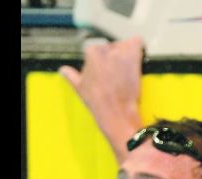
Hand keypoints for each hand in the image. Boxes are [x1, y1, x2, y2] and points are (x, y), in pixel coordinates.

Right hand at [58, 36, 144, 162]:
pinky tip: (137, 60)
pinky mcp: (133, 59)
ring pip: (125, 45)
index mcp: (91, 53)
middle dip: (115, 56)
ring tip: (127, 70)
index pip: (96, 47)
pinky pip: (138, 43)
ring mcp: (120, 53)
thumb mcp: (79, 88)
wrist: (116, 112)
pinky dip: (138, 49)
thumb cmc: (98, 102)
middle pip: (112, 46)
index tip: (106, 70)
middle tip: (118, 72)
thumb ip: (71, 75)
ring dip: (127, 54)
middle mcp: (105, 49)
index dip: (102, 59)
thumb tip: (63, 70)